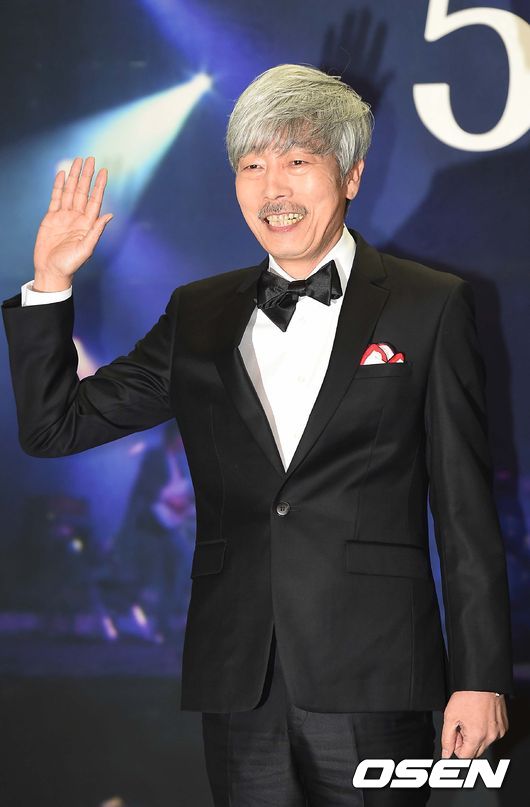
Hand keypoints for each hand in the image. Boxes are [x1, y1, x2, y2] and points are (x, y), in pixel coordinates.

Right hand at [33, 155, 112, 290]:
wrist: (51, 270)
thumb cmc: (70, 264)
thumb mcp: (86, 249)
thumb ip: (96, 231)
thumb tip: (109, 215)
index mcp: (87, 224)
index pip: (95, 200)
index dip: (99, 185)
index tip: (104, 171)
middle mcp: (77, 217)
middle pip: (82, 191)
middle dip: (87, 175)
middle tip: (91, 159)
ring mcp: (64, 216)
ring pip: (70, 191)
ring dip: (74, 176)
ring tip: (78, 161)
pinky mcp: (51, 217)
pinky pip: (56, 198)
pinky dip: (58, 186)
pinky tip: (62, 175)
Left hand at [441, 691, 507, 758]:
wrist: (482, 682)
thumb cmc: (467, 696)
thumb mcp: (450, 716)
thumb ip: (447, 738)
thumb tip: (446, 754)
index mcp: (477, 736)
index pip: (464, 757)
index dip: (456, 747)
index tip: (455, 735)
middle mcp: (490, 737)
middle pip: (475, 752)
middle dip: (466, 742)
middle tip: (461, 725)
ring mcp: (499, 732)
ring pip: (484, 744)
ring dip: (475, 736)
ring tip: (471, 719)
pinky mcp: (504, 727)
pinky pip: (492, 735)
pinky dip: (485, 730)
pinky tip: (480, 717)